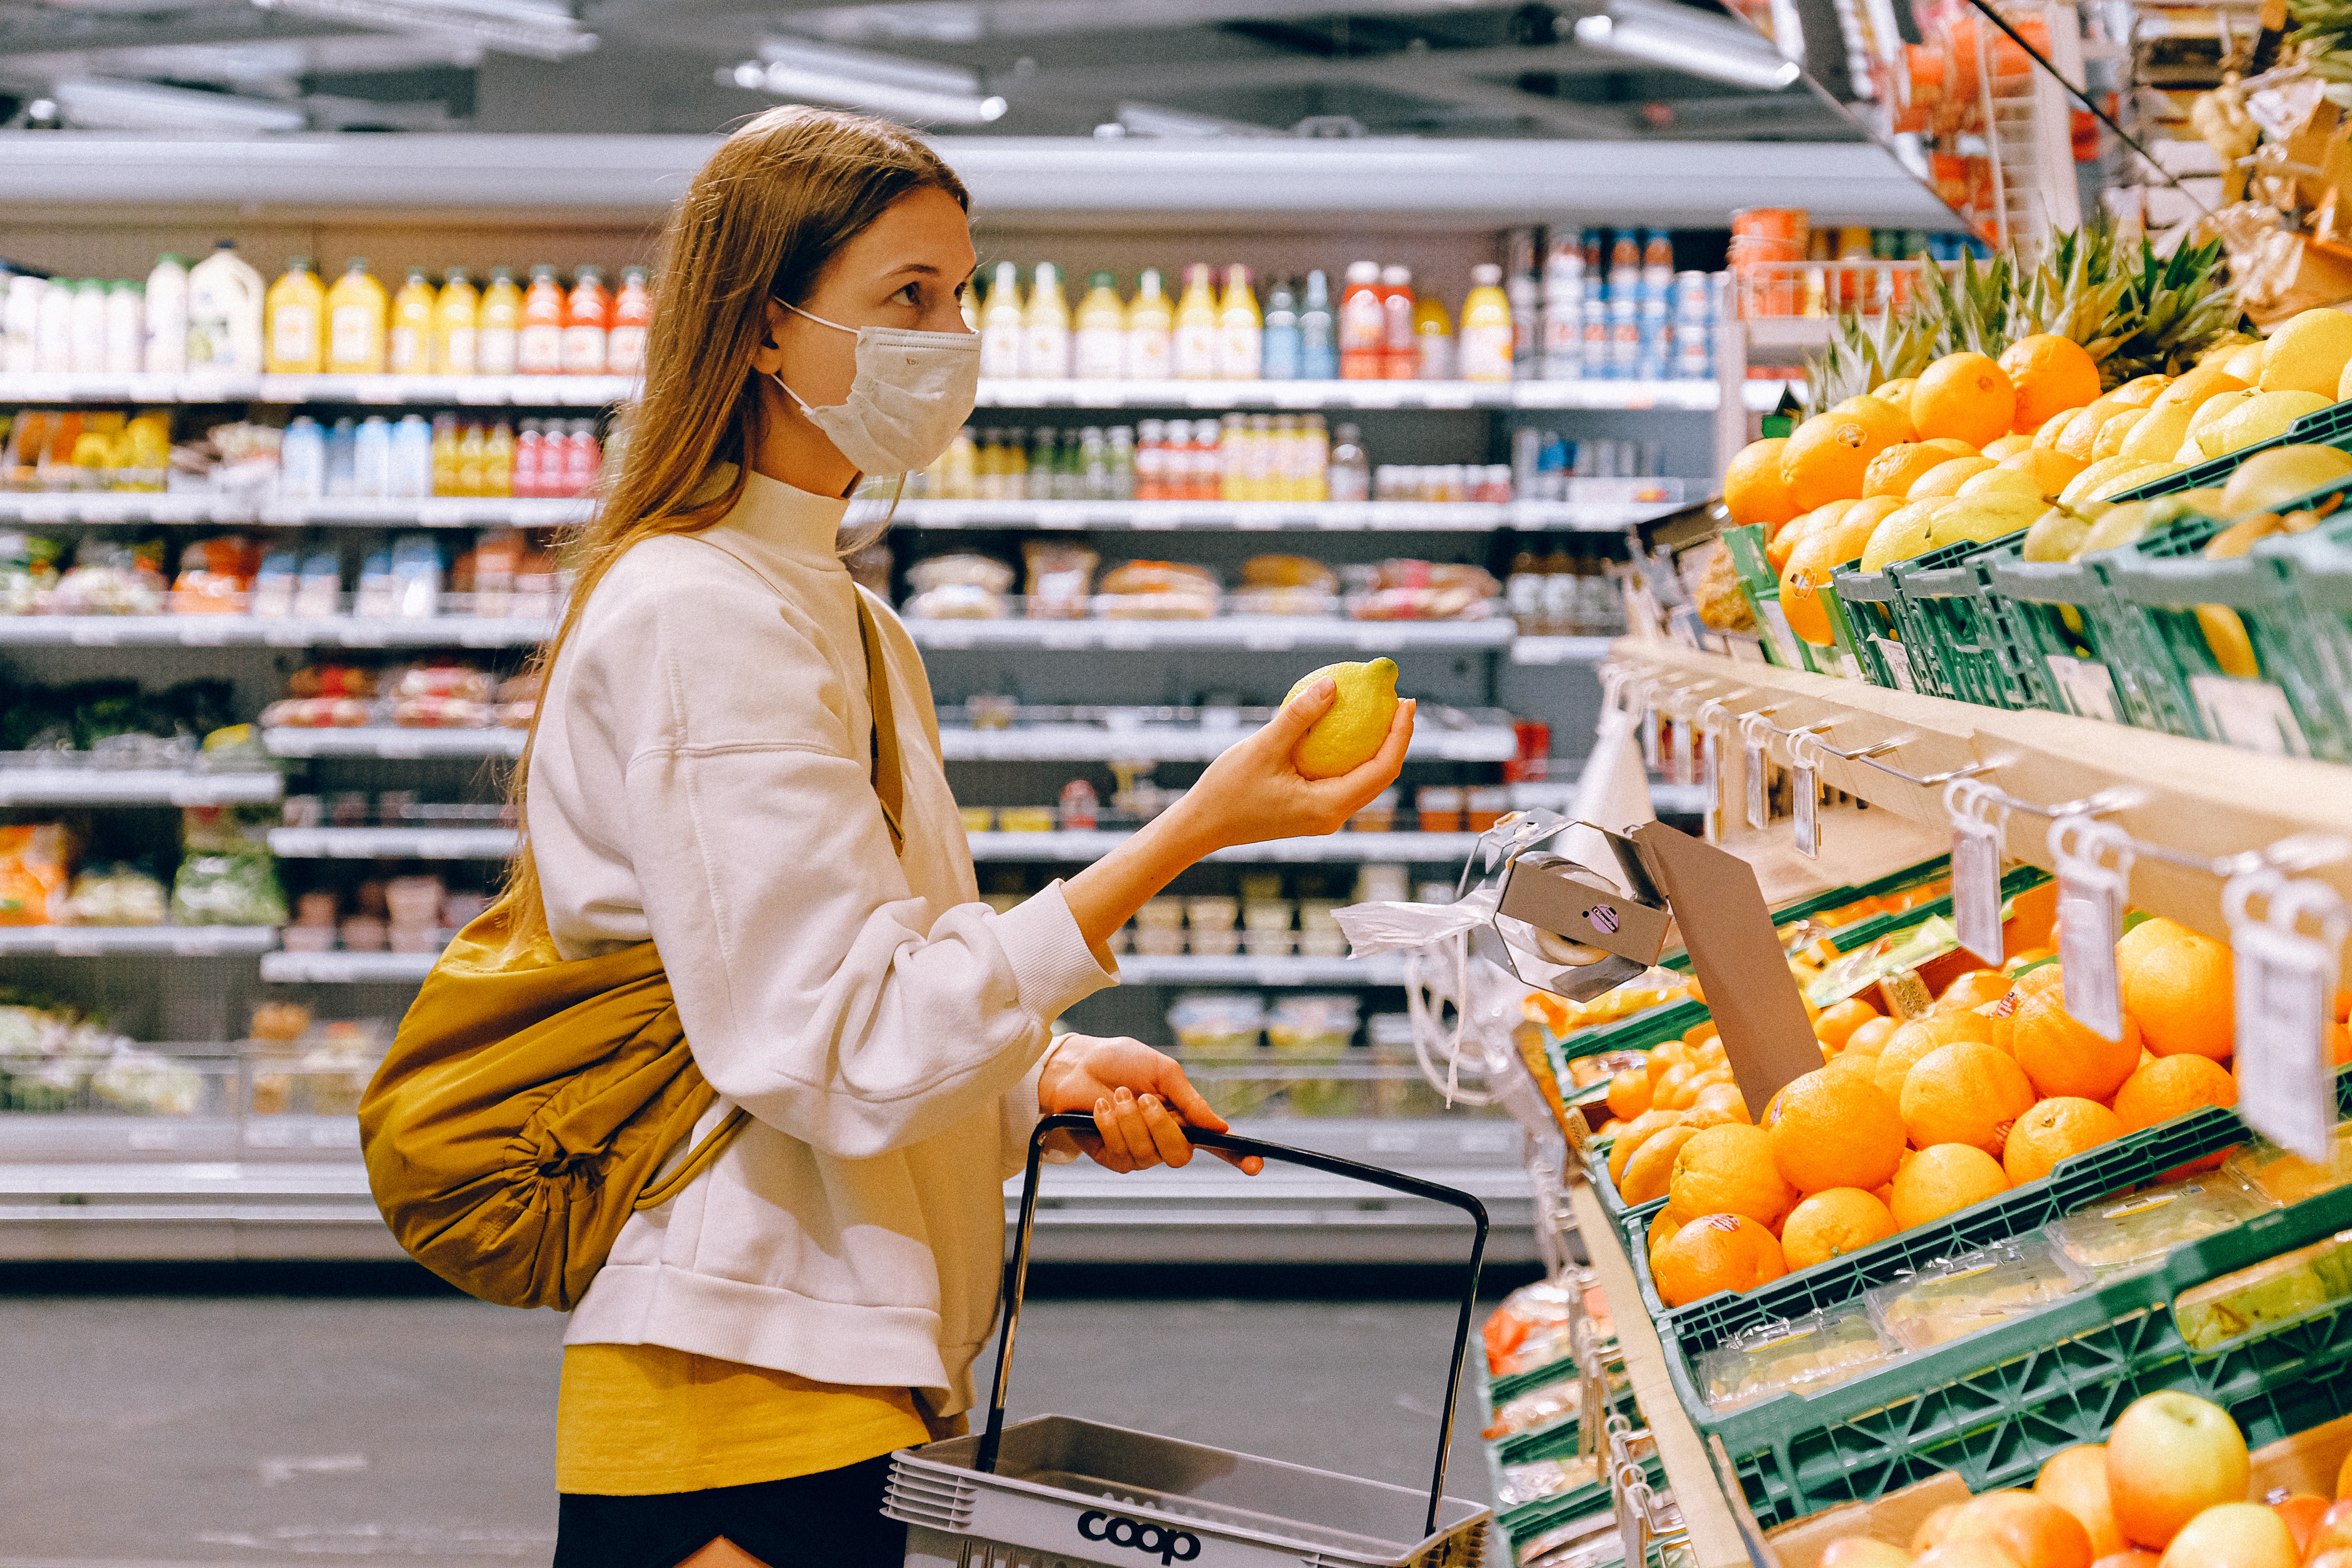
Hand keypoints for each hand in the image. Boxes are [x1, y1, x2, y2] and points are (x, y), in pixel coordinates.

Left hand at [1037, 1034, 1262, 1174]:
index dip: (1239, 1157)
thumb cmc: (1120, 1062)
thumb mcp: (1162, 1072)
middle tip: (1144, 1098)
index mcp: (1183, 1118)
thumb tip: (1221, 1126)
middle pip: (1181, 1155)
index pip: (1217, 1144)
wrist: (1077, 1065)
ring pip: (1148, 1154)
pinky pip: (1121, 1154)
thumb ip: (1191, 1100)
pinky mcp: (1113, 1157)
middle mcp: (1165, 1139)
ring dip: (1130, 1121)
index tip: (1257, 1165)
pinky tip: (1101, 1107)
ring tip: (1117, 1095)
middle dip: (1161, 1127)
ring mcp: (1140, 1152)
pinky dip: (1111, 1126)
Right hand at [1170, 679, 1413, 853]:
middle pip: (1381, 776)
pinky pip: (1343, 781)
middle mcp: (1333, 817)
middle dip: (1396, 738)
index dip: (1400, 734)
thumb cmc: (1228, 789)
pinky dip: (1352, 755)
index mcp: (1329, 806)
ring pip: (1365, 781)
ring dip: (1377, 747)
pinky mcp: (1312, 811)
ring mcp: (1323, 816)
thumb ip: (1299, 716)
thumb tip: (1333, 683)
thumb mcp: (1263, 747)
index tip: (1405, 700)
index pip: (1382, 769)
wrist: (1203, 825)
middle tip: (1399, 700)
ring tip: (1381, 711)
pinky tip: (1345, 729)